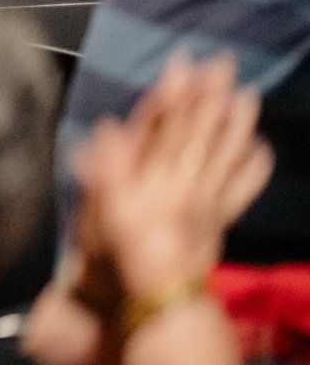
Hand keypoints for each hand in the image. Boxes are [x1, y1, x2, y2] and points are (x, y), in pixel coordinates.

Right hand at [76, 55, 272, 297]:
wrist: (158, 300)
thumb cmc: (121, 256)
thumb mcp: (102, 215)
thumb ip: (106, 171)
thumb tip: (108, 129)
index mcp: (153, 178)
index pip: (166, 126)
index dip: (175, 93)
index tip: (183, 65)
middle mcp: (184, 184)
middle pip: (200, 132)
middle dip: (210, 97)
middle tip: (223, 64)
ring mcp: (206, 202)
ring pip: (226, 154)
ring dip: (237, 124)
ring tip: (249, 96)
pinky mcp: (218, 220)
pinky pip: (241, 191)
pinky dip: (254, 170)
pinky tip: (262, 151)